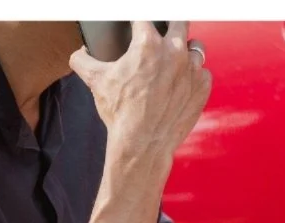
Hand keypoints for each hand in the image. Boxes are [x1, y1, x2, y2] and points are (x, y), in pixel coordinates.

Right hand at [69, 21, 210, 162]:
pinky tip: (181, 83)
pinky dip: (193, 75)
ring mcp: (192, 69)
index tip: (137, 24)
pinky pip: (202, 72)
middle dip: (170, 23)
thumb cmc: (121, 113)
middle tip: (162, 32)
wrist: (143, 144)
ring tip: (173, 60)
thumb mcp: (96, 81)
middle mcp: (175, 52)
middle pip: (179, 21)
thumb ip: (83, 60)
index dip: (138, 19)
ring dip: (185, 49)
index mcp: (148, 44)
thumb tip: (80, 54)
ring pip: (195, 46)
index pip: (145, 16)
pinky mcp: (203, 87)